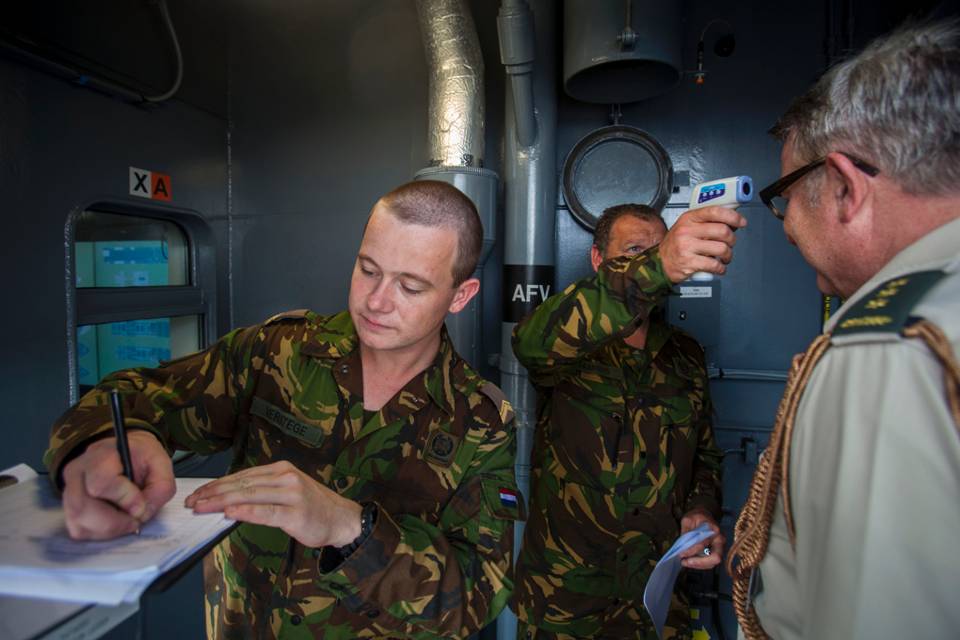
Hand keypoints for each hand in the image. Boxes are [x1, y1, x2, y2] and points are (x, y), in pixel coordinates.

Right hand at [61, 430, 174, 539]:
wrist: (124, 454)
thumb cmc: (141, 458)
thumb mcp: (161, 463)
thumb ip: (161, 487)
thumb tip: (140, 512)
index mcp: (100, 455)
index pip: (100, 484)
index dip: (124, 499)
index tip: (141, 504)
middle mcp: (77, 472)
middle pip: (82, 508)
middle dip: (114, 522)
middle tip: (135, 519)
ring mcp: (68, 490)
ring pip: (78, 522)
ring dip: (108, 530)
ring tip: (126, 520)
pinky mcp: (68, 508)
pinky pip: (78, 530)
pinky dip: (100, 533)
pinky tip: (114, 523)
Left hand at [185, 461, 362, 547]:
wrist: (342, 518)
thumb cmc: (312, 508)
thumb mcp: (286, 491)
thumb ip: (262, 491)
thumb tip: (228, 498)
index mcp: (280, 469)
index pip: (241, 476)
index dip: (216, 485)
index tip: (197, 493)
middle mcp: (285, 477)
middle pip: (242, 484)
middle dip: (213, 493)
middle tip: (191, 502)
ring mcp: (292, 494)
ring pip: (250, 495)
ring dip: (221, 501)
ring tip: (201, 507)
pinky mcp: (296, 513)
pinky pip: (267, 512)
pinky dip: (247, 511)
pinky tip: (230, 512)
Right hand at [659, 206, 746, 282]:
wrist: (659, 262)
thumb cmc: (676, 245)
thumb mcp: (687, 227)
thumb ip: (706, 222)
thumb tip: (731, 222)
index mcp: (689, 219)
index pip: (715, 211)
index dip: (732, 216)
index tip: (741, 222)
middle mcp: (687, 231)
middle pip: (722, 231)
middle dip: (732, 239)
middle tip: (730, 244)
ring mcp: (687, 247)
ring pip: (721, 248)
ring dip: (728, 255)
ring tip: (724, 257)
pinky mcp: (689, 263)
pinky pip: (714, 265)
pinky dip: (721, 268)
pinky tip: (718, 267)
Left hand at [678, 508, 724, 569]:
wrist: (706, 516)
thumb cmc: (697, 517)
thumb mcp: (688, 520)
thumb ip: (686, 533)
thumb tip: (682, 549)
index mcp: (714, 529)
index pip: (703, 543)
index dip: (691, 550)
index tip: (681, 553)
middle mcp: (720, 540)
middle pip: (715, 557)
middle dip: (699, 563)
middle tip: (684, 562)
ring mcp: (720, 547)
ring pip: (712, 563)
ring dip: (698, 565)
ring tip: (684, 562)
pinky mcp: (717, 552)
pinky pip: (710, 563)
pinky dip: (699, 564)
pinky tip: (690, 561)